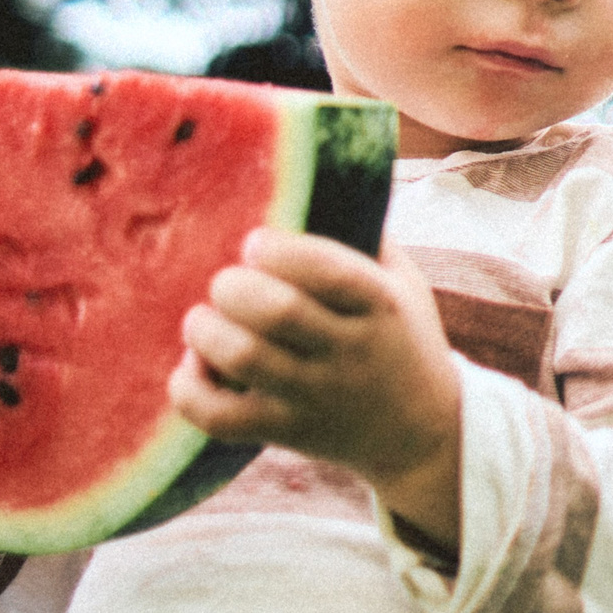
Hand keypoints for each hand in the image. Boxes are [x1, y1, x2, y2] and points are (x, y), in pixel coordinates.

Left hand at [168, 230, 460, 503]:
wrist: (422, 432)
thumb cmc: (401, 338)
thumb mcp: (404, 283)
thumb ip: (365, 237)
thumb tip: (314, 180)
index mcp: (380, 305)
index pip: (328, 271)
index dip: (279, 250)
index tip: (255, 244)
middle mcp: (350, 350)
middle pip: (274, 311)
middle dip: (231, 286)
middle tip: (226, 285)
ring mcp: (317, 395)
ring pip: (241, 357)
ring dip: (205, 330)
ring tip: (205, 320)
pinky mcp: (286, 431)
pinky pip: (219, 417)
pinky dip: (190, 389)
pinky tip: (198, 367)